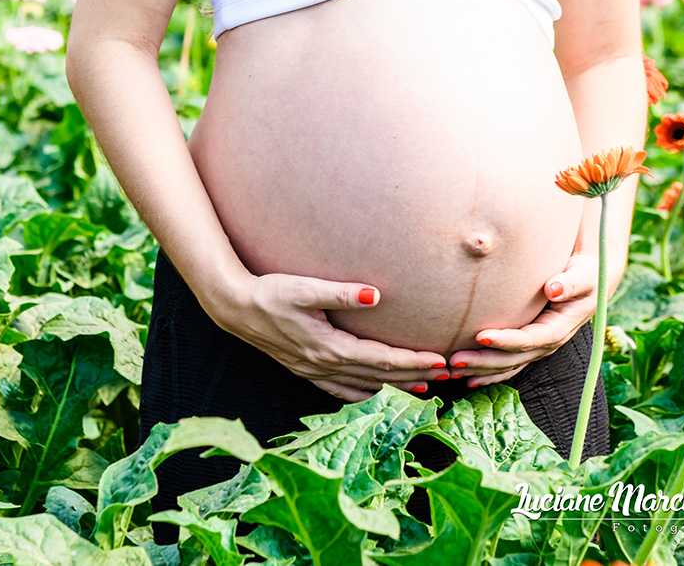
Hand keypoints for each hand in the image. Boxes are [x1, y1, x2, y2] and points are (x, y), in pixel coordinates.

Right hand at [207, 272, 450, 402]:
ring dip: (395, 389)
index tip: (440, 361)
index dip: (412, 362)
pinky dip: (366, 395)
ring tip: (424, 389)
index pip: (381, 360)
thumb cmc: (269, 294)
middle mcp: (324, 365)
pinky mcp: (306, 370)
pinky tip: (378, 395)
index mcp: (328, 348)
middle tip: (448, 377)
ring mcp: (314, 372)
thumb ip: (341, 293)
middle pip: (379, 378)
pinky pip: (342, 391)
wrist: (235, 308)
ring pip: (364, 388)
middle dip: (414, 378)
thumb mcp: (304, 289)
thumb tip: (377, 296)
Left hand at [446, 253, 599, 386]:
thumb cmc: (583, 274)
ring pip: (507, 365)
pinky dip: (487, 373)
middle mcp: (547, 343)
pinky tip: (467, 378)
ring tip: (453, 371)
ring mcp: (537, 348)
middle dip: (484, 361)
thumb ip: (571, 282)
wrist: (585, 283)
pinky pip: (507, 365)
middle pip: (513, 358)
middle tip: (455, 360)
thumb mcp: (584, 274)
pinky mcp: (528, 347)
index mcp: (559, 328)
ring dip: (480, 370)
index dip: (506, 340)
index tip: (480, 336)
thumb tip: (554, 289)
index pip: (529, 338)